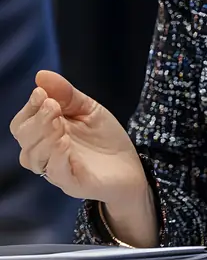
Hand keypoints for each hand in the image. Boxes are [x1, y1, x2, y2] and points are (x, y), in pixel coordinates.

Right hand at [10, 70, 146, 207]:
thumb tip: (40, 75)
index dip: (28, 107)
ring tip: (60, 125)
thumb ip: (66, 93)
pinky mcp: (73, 183)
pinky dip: (56, 156)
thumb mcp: (88, 109)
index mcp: (46, 133)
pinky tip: (65, 142)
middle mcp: (46, 153)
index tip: (41, 93)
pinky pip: (56, 173)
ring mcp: (57, 170)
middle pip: (23, 138)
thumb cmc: (105, 138)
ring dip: (43, 136)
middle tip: (54, 107)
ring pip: (32, 157)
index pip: (22, 122)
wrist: (132, 166)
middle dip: (36, 119)